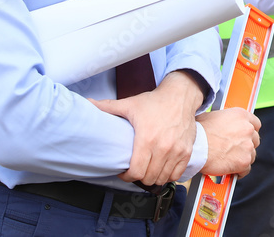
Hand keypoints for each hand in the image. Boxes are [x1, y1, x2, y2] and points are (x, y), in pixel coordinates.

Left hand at [90, 70, 205, 185]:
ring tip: (147, 169)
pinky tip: (162, 168)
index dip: (127, 177)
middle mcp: (164, 148)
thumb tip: (87, 103)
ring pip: (162, 178)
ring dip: (153, 177)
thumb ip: (107, 107)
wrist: (181, 96)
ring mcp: (177, 151)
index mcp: (147, 139)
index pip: (136, 172)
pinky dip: (168, 175)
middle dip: (139, 177)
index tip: (124, 172)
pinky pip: (176, 174)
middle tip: (135, 170)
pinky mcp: (187, 151)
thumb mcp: (129, 104)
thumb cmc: (155, 101)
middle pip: (148, 178)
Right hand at [197, 108, 260, 177]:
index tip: (245, 137)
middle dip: (246, 145)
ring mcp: (247, 146)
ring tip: (231, 161)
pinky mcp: (244, 161)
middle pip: (255, 140)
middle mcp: (247, 129)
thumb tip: (226, 125)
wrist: (195, 147)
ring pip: (252, 155)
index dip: (250, 132)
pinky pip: (246, 169)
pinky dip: (240, 171)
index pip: (256, 124)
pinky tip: (232, 170)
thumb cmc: (199, 132)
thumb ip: (227, 120)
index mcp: (241, 115)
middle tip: (236, 150)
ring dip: (243, 158)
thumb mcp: (214, 116)